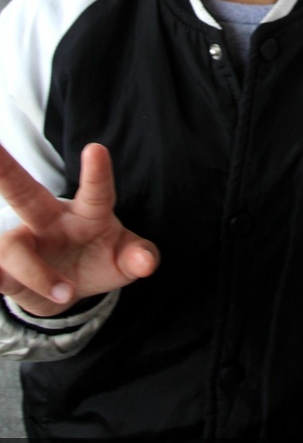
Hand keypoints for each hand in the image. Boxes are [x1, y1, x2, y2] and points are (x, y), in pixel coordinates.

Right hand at [0, 142, 158, 317]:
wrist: (70, 291)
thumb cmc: (102, 260)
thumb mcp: (125, 260)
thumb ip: (138, 257)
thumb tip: (147, 263)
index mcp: (87, 213)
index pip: (94, 191)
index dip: (97, 172)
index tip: (96, 148)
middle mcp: (48, 221)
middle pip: (24, 193)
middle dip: (6, 171)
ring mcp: (23, 243)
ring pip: (14, 250)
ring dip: (38, 275)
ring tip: (66, 294)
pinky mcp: (4, 269)